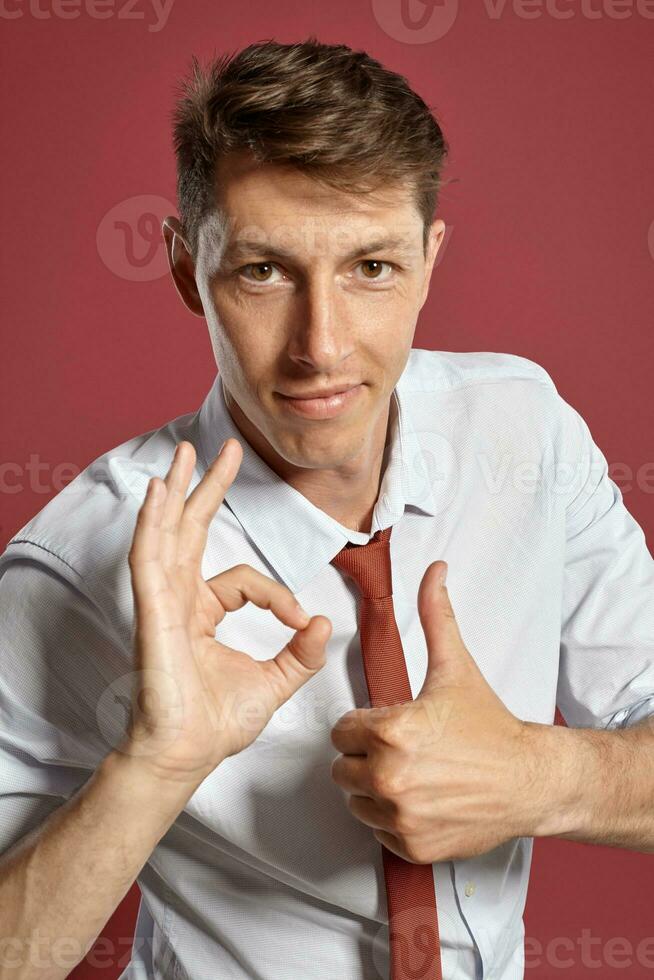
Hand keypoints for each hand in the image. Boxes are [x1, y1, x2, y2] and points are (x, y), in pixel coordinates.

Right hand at [121, 438, 331, 787]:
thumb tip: (324, 621)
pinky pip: (149, 559)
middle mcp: (180, 600)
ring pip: (168, 534)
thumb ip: (300, 652)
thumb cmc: (216, 723)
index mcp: (204, 613)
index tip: (301, 623)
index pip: (246, 581)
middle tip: (223, 448)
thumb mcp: (274, 682)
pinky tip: (158, 494)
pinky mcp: (152, 612)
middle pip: (192, 530)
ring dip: (175, 491)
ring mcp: (162, 603)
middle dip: (207, 487)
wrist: (187, 754)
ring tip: (182, 454)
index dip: (278, 596)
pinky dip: (152, 524)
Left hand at [330, 562, 541, 862]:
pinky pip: (377, 830)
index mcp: (391, 732)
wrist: (530, 779)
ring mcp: (399, 815)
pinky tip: (421, 800)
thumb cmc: (490, 725)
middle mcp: (389, 776)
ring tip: (411, 774)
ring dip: (374, 789)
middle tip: (401, 750)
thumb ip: (435, 616)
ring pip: (356, 800)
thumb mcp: (456, 667)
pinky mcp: (410, 844)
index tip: (390, 726)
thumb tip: (434, 571)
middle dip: (364, 757)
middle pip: (342, 767)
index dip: (364, 726)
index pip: (341, 730)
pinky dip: (393, 819)